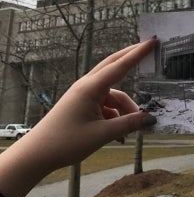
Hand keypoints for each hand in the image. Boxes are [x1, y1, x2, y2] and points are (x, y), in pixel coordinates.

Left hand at [0, 37, 157, 196]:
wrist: (36, 155)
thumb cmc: (66, 142)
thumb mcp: (102, 134)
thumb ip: (128, 124)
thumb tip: (150, 118)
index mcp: (91, 88)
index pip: (120, 66)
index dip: (138, 53)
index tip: (152, 41)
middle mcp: (88, 86)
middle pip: (115, 67)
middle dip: (132, 59)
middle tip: (151, 50)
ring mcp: (85, 95)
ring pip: (114, 95)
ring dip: (125, 110)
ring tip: (130, 132)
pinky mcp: (83, 105)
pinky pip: (106, 105)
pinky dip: (115, 117)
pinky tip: (119, 136)